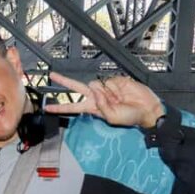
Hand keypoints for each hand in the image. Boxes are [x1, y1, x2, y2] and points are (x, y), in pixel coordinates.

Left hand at [45, 72, 164, 128]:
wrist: (147, 109)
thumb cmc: (131, 117)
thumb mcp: (112, 118)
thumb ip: (100, 106)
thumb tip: (95, 91)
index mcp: (93, 108)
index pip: (73, 107)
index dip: (60, 108)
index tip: (48, 107)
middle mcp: (96, 97)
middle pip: (76, 87)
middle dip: (64, 81)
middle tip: (53, 76)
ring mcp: (105, 88)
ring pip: (94, 84)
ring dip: (105, 93)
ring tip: (118, 100)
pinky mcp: (114, 80)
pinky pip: (108, 81)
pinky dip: (114, 88)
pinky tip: (122, 93)